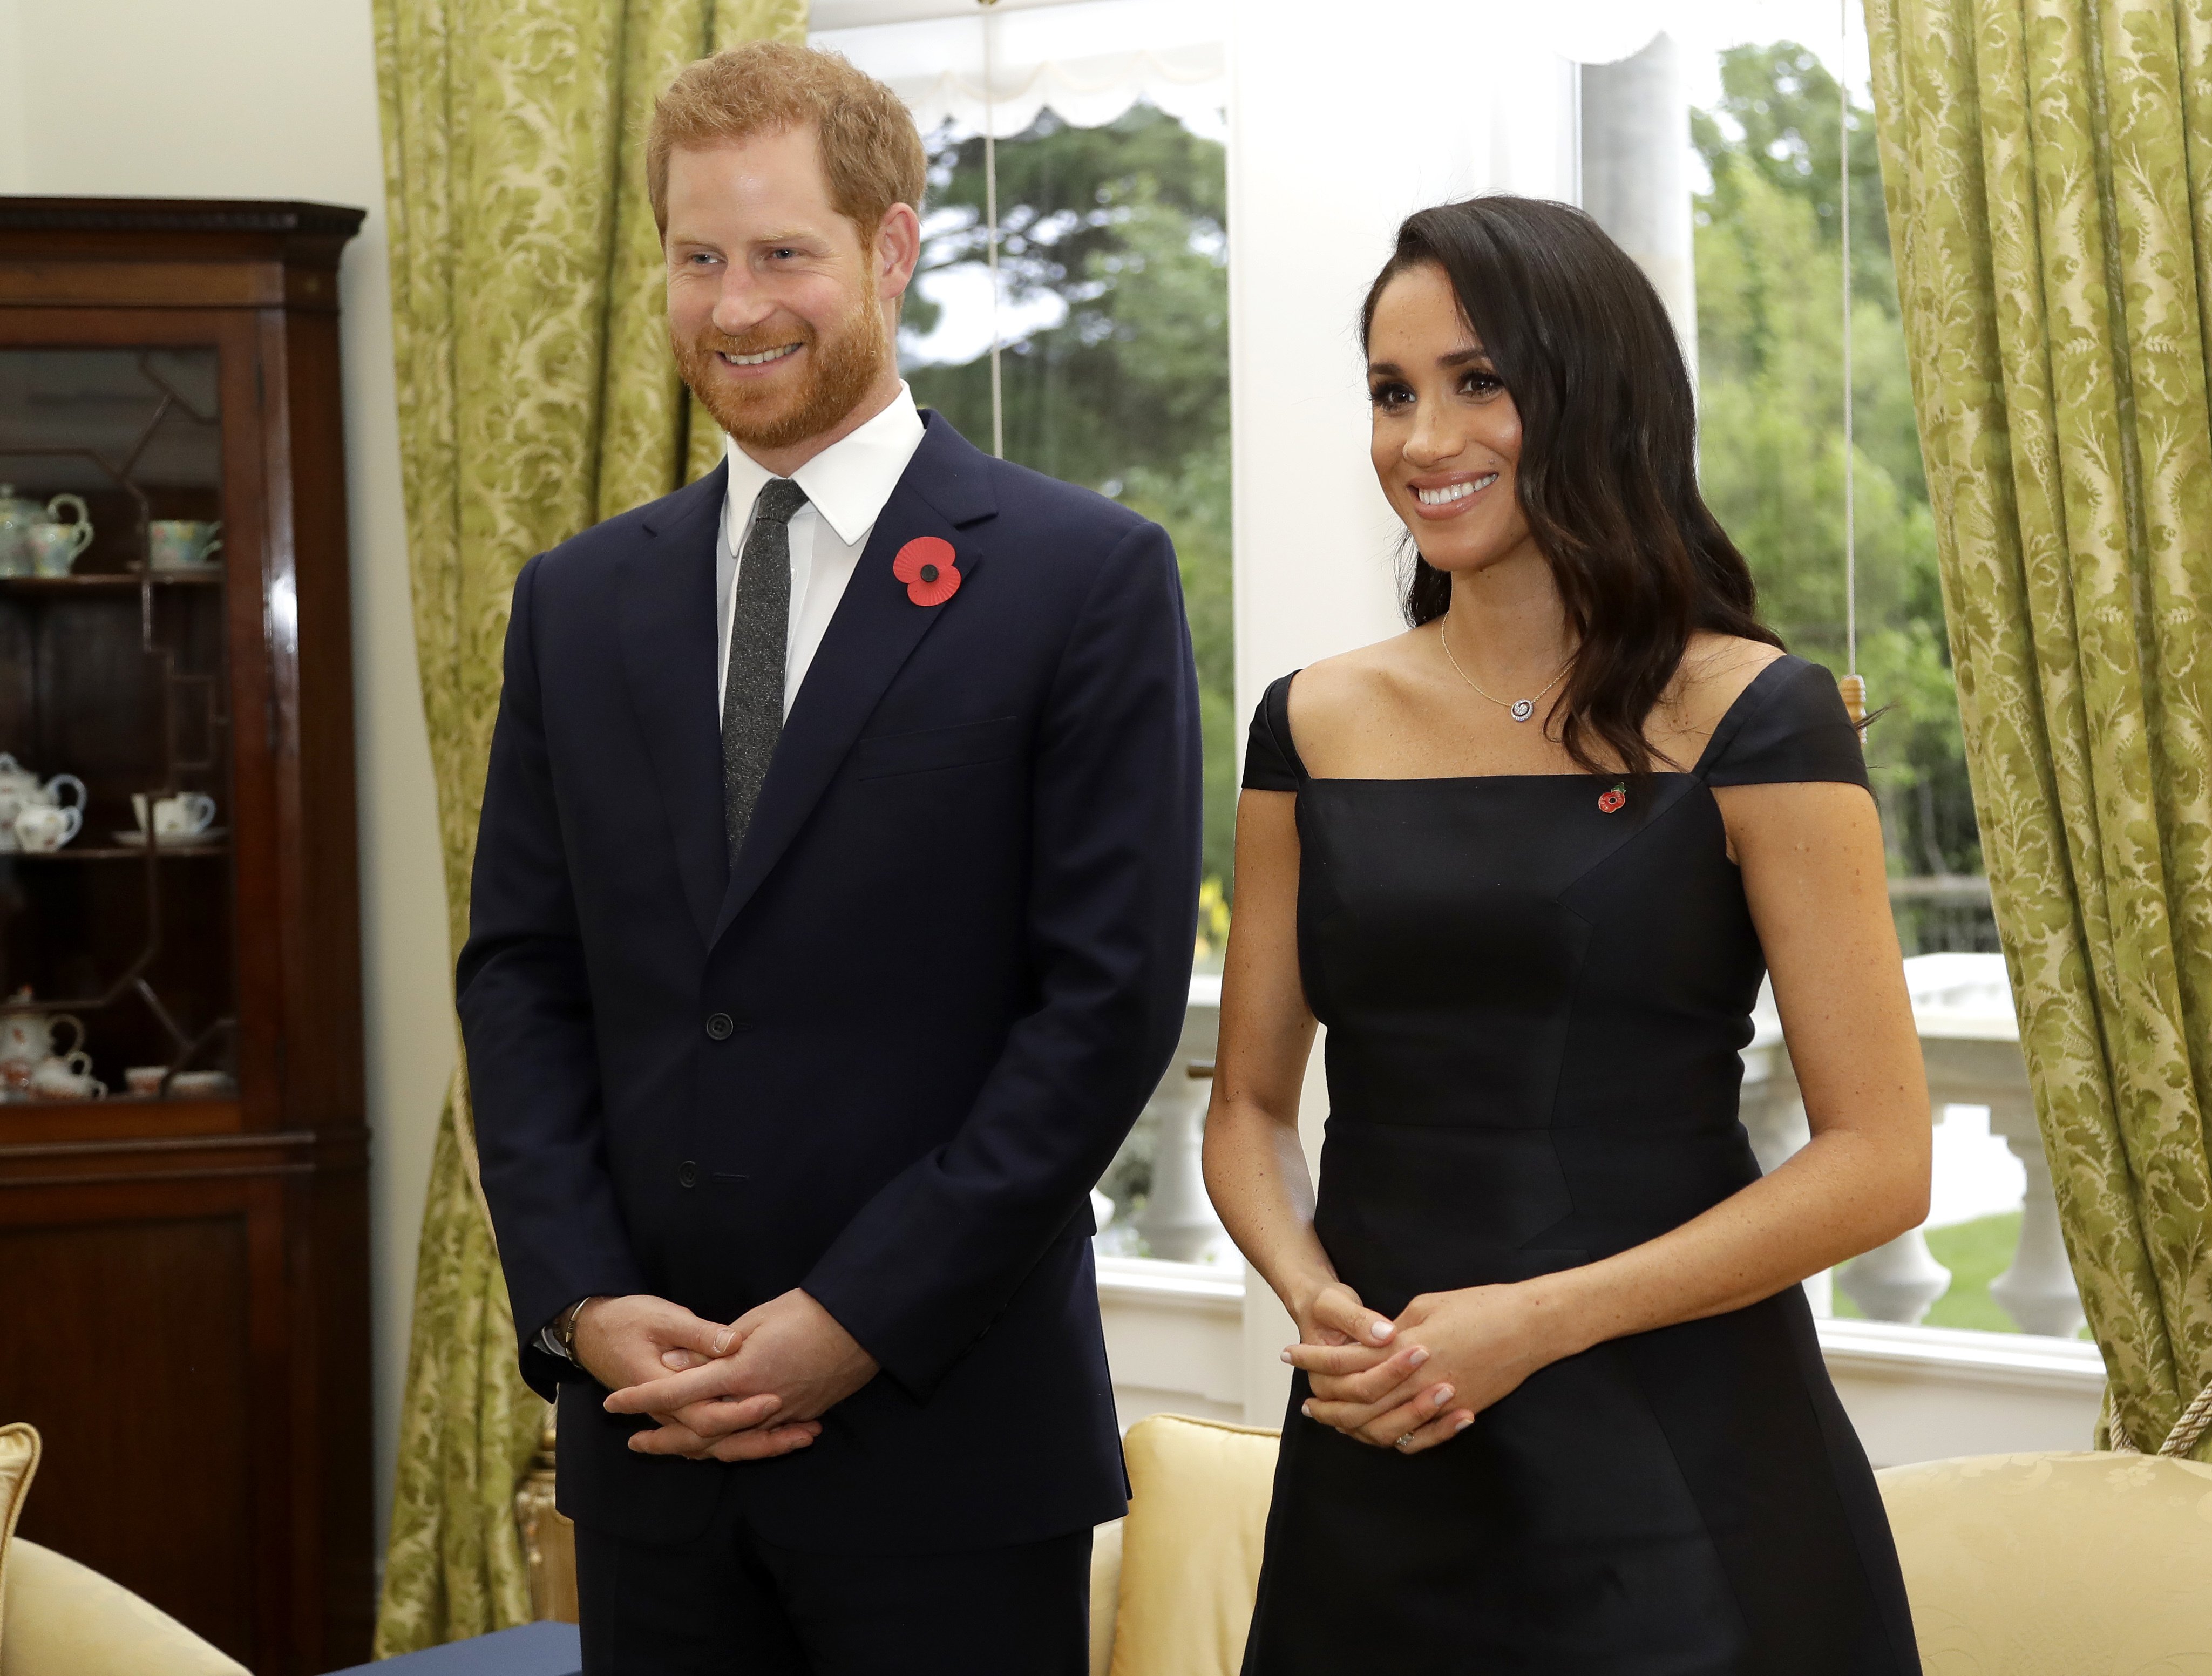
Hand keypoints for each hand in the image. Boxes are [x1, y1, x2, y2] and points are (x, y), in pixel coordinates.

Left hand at [604, 1289, 876, 1461]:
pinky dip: (735, 1445)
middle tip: (635, 1445)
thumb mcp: (757, 1318)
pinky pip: (758, 1440)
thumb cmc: (810, 1311)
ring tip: (672, 1450)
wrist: (864, 1325)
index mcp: (741, 1371)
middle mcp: (756, 1401)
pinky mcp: (799, 1417)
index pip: (679, 1391)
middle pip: (700, 1433)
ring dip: (696, 1449)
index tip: (614, 1403)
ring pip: (729, 1444)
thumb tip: (673, 1363)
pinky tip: (720, 1444)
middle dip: (665, 1441)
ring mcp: (780, 1414)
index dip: (643, 1398)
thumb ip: (713, 1345)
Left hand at [1291, 1284, 1561, 1454]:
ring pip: (1382, 1426)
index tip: (1290, 1352)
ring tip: (1330, 1420)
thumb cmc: (1480, 1306)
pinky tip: (1375, 1433)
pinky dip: (1391, 1438)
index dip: (1314, 1356)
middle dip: (1326, 1399)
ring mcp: (1439, 1402)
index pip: (1346, 1358)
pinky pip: (1417, 1438)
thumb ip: (1395, 1329)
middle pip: (1357, 1400)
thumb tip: (1375, 1343)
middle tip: (1304, 1400)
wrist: (1530, 1326)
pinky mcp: (1459, 1413)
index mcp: (1405, 1347)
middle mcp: (1417, 1380)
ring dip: (1351, 1425)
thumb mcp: (1427, 1306)